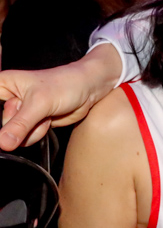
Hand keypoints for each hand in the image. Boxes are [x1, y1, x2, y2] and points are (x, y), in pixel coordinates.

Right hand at [0, 44, 121, 149]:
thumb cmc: (65, 84)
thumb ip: (20, 125)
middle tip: (37, 110)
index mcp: (3, 86)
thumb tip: (3, 143)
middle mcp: (8, 99)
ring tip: (45, 113)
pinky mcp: (32, 123)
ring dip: (32, 130)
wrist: (88, 89)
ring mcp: (20, 113)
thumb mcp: (40, 103)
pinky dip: (39, 133)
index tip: (15, 120)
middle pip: (2, 125)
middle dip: (20, 124)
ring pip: (13, 135)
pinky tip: (48, 120)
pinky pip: (27, 138)